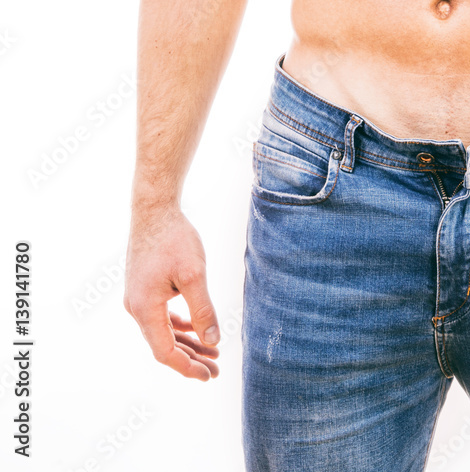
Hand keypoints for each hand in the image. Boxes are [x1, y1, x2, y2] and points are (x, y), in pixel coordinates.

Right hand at [123, 202, 220, 380]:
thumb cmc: (174, 239)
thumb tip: (213, 341)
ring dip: (187, 343)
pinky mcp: (145, 289)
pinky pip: (162, 317)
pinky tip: (197, 330)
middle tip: (216, 370)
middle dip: (191, 359)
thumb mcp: (194, 275)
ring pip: (164, 331)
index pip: (165, 352)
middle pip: (164, 345)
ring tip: (213, 353)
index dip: (188, 367)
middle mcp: (136, 308)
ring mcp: (138, 299)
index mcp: (145, 309)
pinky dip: (180, 326)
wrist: (154, 211)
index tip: (209, 374)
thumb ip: (203, 310)